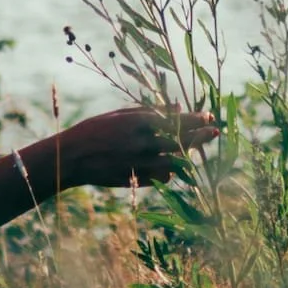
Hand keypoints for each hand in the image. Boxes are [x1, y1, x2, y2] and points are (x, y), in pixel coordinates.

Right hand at [54, 105, 220, 189]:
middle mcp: (142, 144)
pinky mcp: (137, 180)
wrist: (72, 158)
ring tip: (196, 149)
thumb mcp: (121, 114)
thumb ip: (149, 112)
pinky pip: (163, 177)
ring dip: (189, 155)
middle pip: (182, 142)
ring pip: (177, 162)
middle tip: (215, 132)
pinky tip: (174, 166)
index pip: (177, 121)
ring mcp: (141, 164)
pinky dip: (171, 171)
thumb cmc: (95, 130)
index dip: (196, 119)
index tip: (208, 116)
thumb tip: (177, 108)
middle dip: (202, 136)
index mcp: (138, 123)